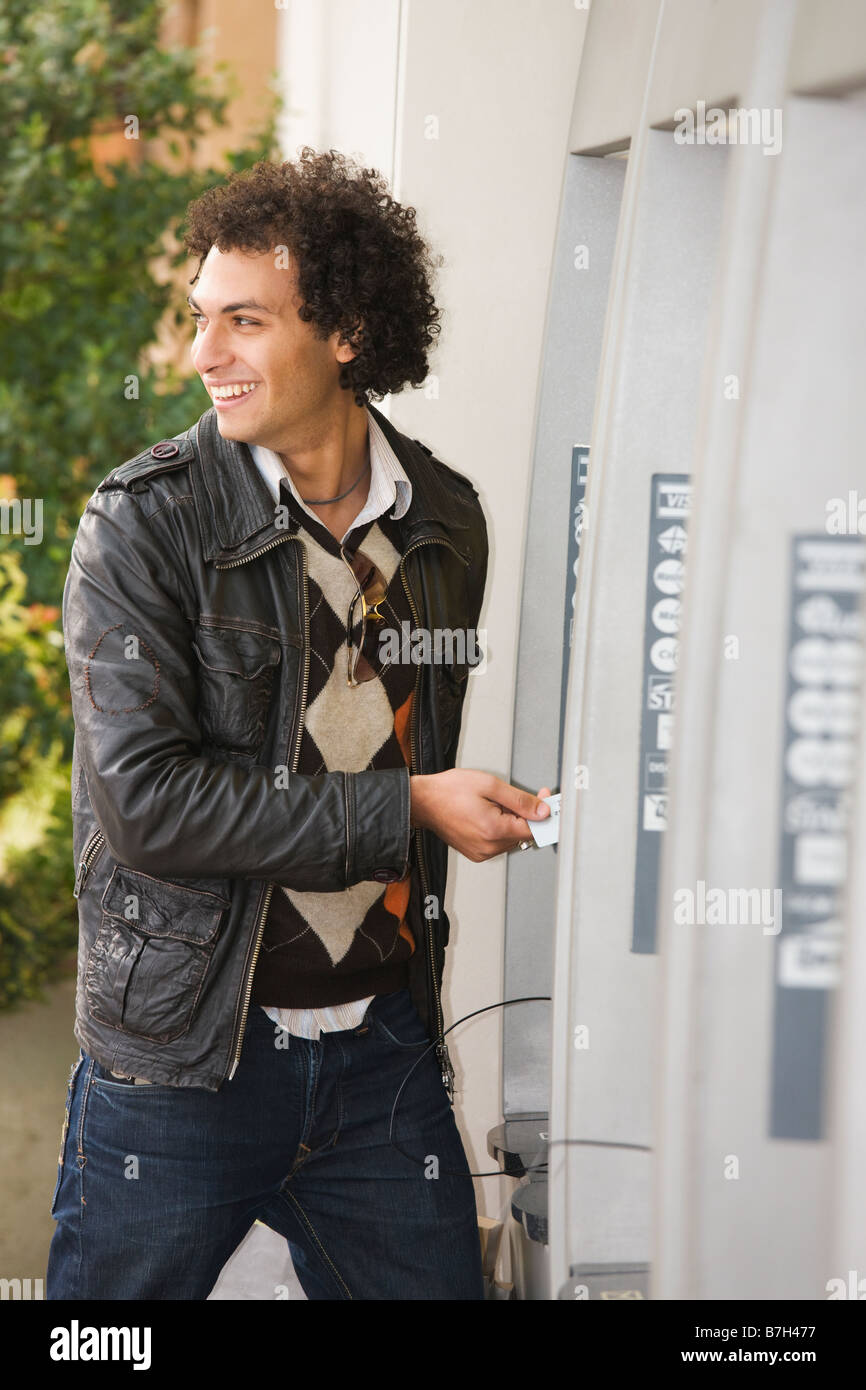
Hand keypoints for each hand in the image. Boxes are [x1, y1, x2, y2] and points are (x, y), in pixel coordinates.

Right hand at [410, 770, 551, 862]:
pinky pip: (499, 842)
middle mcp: (488, 847)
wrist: (423, 802)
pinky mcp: (476, 853)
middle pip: (523, 834)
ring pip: (512, 838)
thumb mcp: (489, 785)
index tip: (547, 800)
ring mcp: (482, 852)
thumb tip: (542, 810)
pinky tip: (488, 814)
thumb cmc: (449, 791)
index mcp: (493, 830)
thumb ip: (519, 800)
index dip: (543, 812)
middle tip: (518, 795)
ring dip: (512, 821)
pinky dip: (500, 828)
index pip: (533, 828)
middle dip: (526, 814)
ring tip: (494, 804)